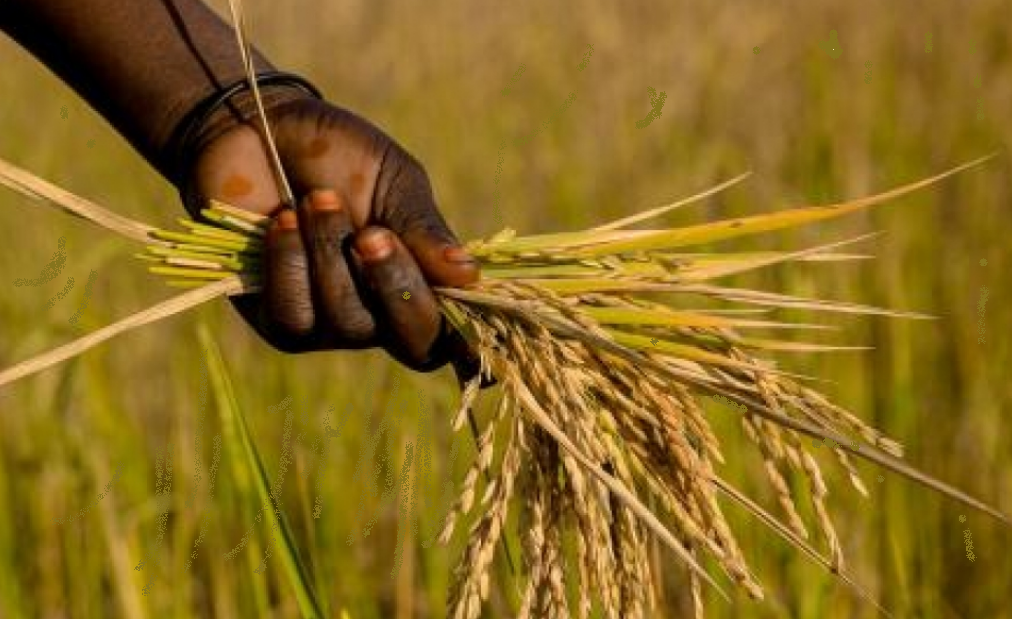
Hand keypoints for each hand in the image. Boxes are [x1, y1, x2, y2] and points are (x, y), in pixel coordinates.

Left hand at [181, 95, 481, 374]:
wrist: (261, 130)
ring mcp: (330, 326)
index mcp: (422, 284)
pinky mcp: (277, 321)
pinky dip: (291, 263)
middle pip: (410, 341)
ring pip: (347, 323)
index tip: (470, 316)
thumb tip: (470, 276)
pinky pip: (294, 315)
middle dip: (393, 282)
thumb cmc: (340, 156)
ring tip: (319, 199)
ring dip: (331, 257)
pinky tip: (283, 222)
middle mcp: (381, 317)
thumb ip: (424, 232)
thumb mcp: (395, 183)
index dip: (469, 344)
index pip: (454, 335)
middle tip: (372, 231)